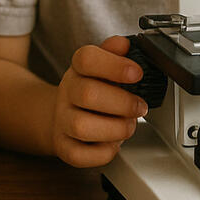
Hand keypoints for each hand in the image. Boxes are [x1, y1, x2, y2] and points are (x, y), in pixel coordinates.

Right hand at [51, 36, 147, 166]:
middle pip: (88, 94)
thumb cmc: (90, 90)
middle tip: (139, 106)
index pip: (87, 59)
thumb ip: (114, 53)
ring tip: (128, 125)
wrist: (60, 116)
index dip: (114, 65)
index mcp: (77, 69)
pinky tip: (113, 142)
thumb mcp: (101, 67)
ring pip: (82, 127)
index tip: (137, 73)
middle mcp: (67, 93)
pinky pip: (80, 155)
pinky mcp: (64, 147)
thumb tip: (124, 43)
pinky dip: (103, 152)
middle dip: (123, 103)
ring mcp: (62, 121)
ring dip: (115, 128)